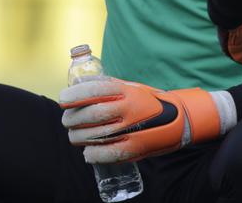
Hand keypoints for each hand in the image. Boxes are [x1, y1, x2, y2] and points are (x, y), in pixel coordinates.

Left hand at [59, 80, 220, 163]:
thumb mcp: (130, 87)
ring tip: (74, 136)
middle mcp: (129, 109)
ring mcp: (133, 129)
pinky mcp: (136, 148)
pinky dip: (94, 154)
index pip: (94, 90)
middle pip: (91, 114)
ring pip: (97, 135)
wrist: (179, 120)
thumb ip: (108, 87)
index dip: (75, 95)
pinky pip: (109, 153)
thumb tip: (77, 86)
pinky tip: (87, 153)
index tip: (63, 99)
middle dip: (73, 118)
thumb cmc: (147, 101)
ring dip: (79, 137)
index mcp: (126, 90)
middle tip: (67, 120)